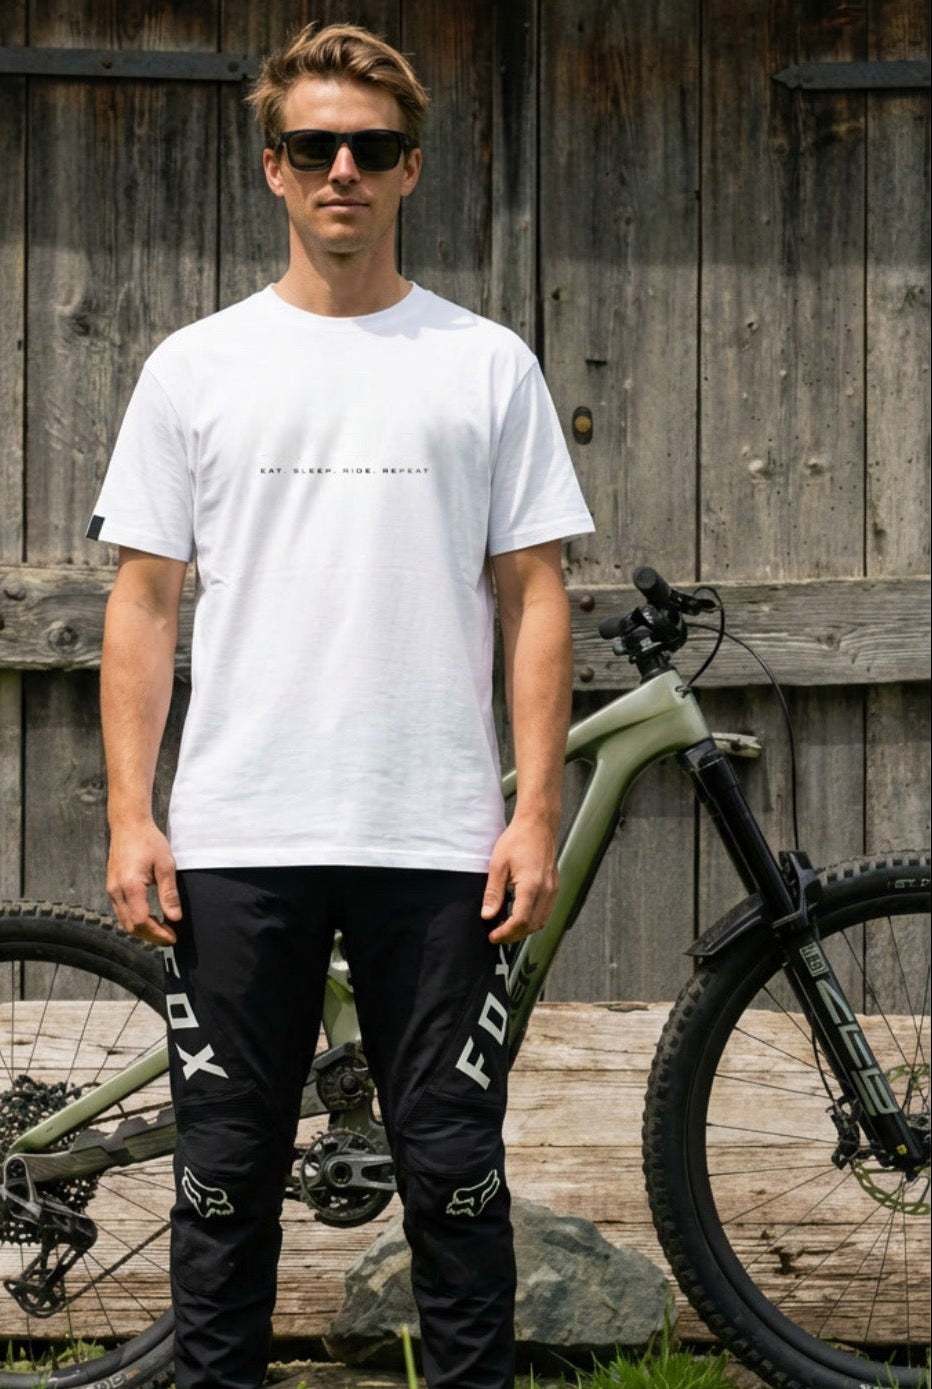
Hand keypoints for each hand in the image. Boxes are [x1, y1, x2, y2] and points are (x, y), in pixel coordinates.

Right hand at [106, 821, 180, 945]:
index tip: (173, 936)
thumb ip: (169, 893)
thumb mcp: (166, 865)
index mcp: (130, 886)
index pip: (141, 921)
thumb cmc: (149, 841)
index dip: (157, 933)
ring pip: (124, 922)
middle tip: (170, 937)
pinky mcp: (111, 888)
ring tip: (163, 930)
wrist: (128, 825)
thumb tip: (175, 918)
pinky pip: (121, 912)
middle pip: (131, 926)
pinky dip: (135, 921)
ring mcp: (111, 890)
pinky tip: (150, 919)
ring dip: (143, 930)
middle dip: (151, 936)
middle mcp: (116, 891)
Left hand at [481, 815, 557, 943]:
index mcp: (532, 886)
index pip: (521, 921)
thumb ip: (493, 893)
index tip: (493, 936)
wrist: (538, 824)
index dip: (506, 933)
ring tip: (506, 927)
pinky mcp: (554, 886)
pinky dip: (533, 919)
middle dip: (514, 935)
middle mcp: (547, 890)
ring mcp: (553, 889)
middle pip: (533, 926)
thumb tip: (487, 915)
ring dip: (524, 929)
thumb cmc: (519, 839)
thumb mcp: (498, 865)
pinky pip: (546, 911)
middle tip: (497, 935)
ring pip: (542, 921)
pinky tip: (519, 915)